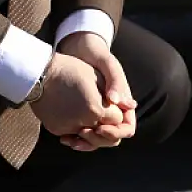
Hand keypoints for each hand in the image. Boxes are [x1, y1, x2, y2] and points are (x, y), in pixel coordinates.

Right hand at [29, 51, 122, 137]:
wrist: (39, 72)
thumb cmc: (71, 69)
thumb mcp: (97, 76)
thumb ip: (114, 94)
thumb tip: (130, 106)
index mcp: (97, 109)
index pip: (118, 120)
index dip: (118, 113)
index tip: (113, 106)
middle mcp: (84, 123)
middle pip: (106, 137)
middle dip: (109, 130)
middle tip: (106, 120)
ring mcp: (69, 128)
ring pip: (89, 140)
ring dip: (93, 134)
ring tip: (92, 125)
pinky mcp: (57, 130)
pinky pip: (72, 136)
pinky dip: (76, 133)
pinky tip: (77, 125)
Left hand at [55, 32, 136, 150]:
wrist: (75, 48)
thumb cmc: (95, 53)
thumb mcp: (106, 63)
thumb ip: (115, 81)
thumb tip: (121, 103)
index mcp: (122, 102)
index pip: (127, 127)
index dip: (116, 132)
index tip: (100, 128)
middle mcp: (111, 112)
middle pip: (112, 138)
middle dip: (98, 140)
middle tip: (82, 133)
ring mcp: (96, 114)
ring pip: (97, 139)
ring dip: (86, 143)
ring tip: (70, 139)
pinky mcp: (82, 115)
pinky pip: (83, 134)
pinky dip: (76, 139)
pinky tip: (64, 137)